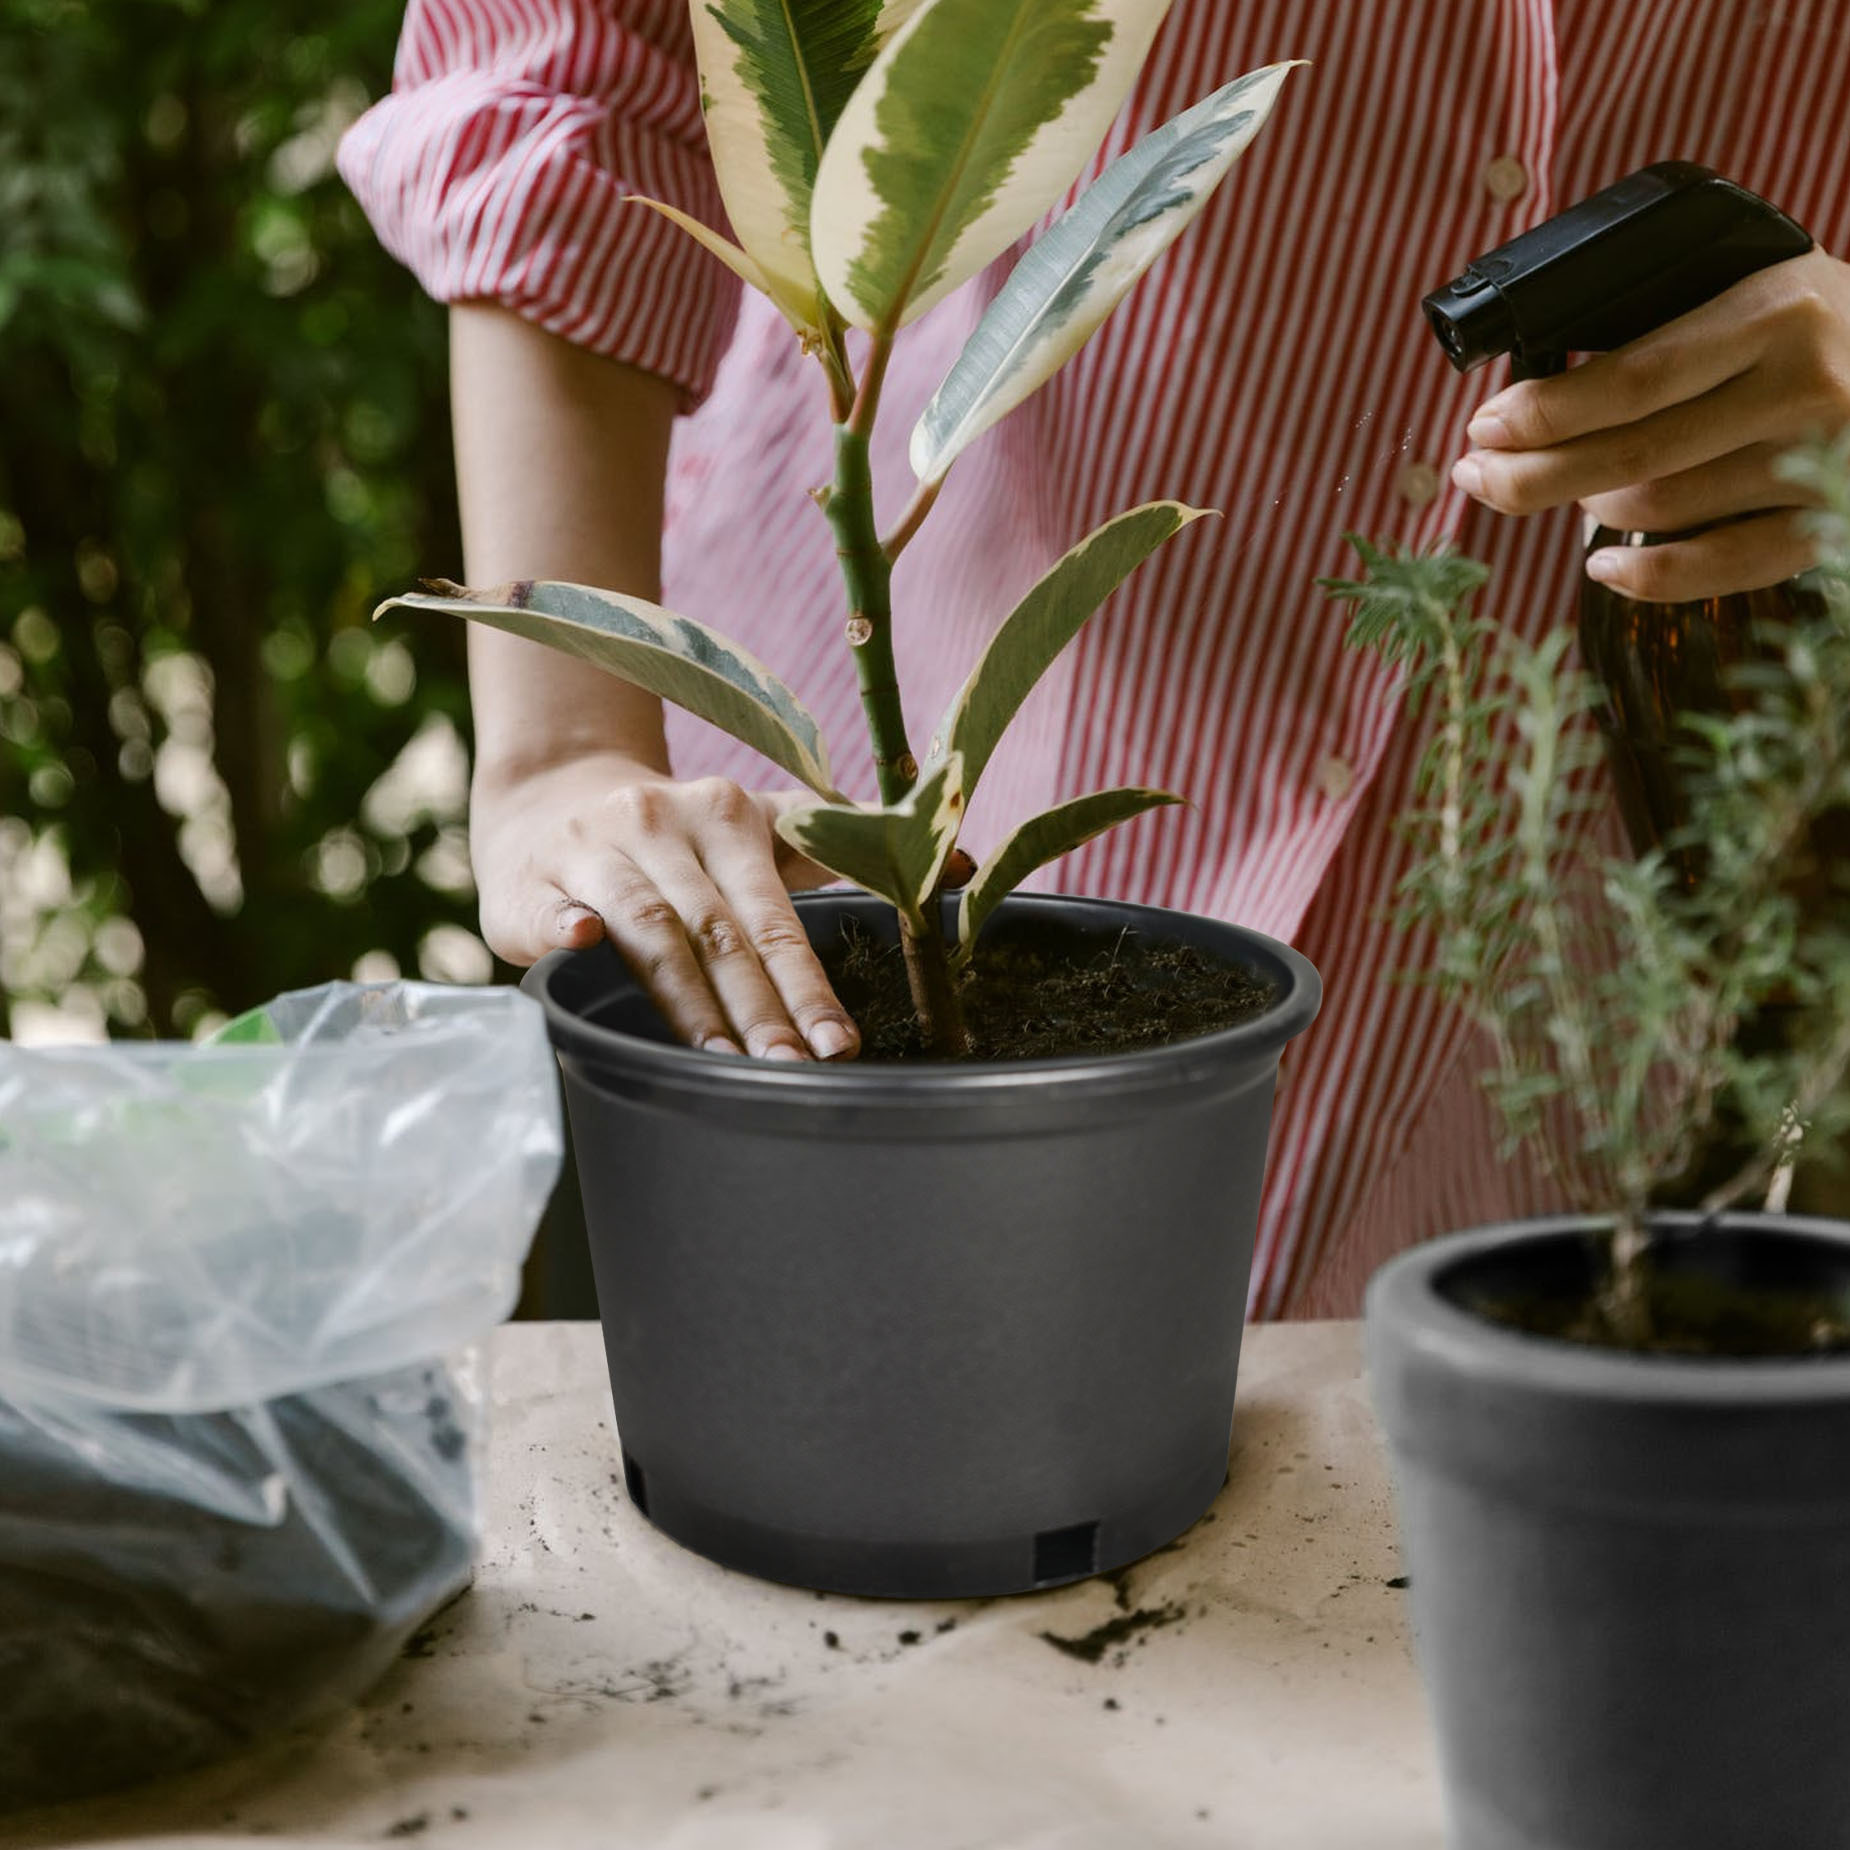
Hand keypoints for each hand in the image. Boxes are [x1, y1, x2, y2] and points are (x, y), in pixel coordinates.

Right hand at [471, 749, 860, 1060]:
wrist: (549, 790)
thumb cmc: (670, 832)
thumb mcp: (751, 823)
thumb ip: (838, 845)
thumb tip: (957, 865)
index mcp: (725, 817)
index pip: (773, 914)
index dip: (806, 980)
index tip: (838, 1044)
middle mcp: (661, 825)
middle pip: (718, 930)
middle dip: (760, 1008)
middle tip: (793, 1071)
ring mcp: (591, 850)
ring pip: (647, 928)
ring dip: (685, 997)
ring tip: (722, 1061)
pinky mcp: (529, 879)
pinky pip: (548, 904)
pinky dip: (565, 922)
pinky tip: (581, 942)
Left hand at [1450, 248, 1849, 599]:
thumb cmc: (1825, 326)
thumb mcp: (1762, 290)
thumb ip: (1676, 331)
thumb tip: (1541, 400)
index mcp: (1775, 311)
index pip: (1631, 380)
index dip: (1544, 414)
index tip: (1484, 428)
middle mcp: (1803, 386)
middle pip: (1632, 455)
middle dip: (1533, 475)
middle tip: (1478, 477)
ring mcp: (1821, 460)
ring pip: (1663, 510)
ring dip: (1592, 510)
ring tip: (1571, 494)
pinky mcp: (1831, 523)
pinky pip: (1721, 567)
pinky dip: (1649, 577)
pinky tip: (1602, 567)